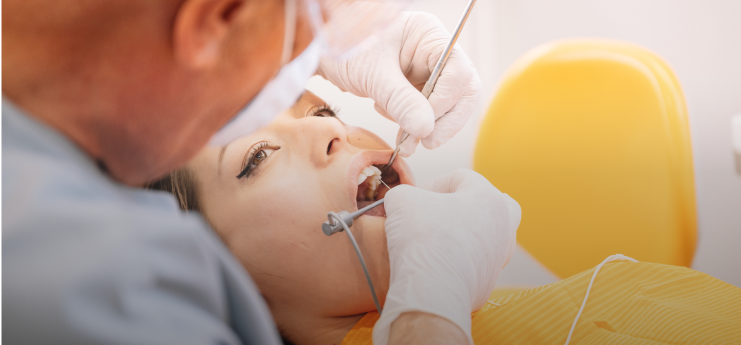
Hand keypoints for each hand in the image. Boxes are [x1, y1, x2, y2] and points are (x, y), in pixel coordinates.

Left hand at [317, 12, 481, 156]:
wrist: (323, 53)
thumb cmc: (345, 49)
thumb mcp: (372, 75)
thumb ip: (400, 100)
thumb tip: (426, 128)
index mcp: (428, 35)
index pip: (458, 71)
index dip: (445, 102)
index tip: (424, 125)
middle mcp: (435, 51)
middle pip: (463, 90)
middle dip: (446, 120)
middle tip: (425, 141)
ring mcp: (428, 70)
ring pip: (449, 106)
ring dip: (429, 127)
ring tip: (405, 139)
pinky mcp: (418, 88)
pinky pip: (429, 112)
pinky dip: (415, 126)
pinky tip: (396, 126)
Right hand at [374, 169, 520, 344]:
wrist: (432, 290)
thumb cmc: (422, 236)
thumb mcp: (401, 199)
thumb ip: (404, 192)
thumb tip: (403, 202)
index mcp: (488, 198)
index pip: (462, 177)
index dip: (433, 184)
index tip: (413, 199)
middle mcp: (502, 226)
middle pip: (492, 204)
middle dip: (465, 204)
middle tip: (441, 211)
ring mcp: (499, 256)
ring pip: (486, 236)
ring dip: (463, 233)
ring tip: (437, 239)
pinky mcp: (488, 282)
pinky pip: (474, 263)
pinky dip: (458, 260)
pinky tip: (437, 263)